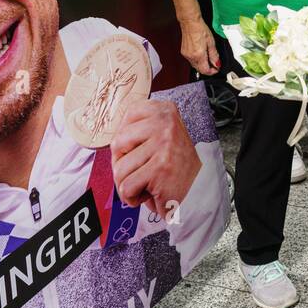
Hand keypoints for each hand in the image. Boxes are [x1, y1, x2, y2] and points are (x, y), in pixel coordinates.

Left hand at [111, 99, 202, 217]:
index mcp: (164, 109)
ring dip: (127, 184)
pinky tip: (147, 194)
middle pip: (117, 144)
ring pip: (120, 169)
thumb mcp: (159, 134)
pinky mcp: (160, 169)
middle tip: (142, 170)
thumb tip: (108, 141)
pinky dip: (132, 197)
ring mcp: (163, 145)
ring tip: (145, 183)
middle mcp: (165, 122)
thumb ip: (137, 128)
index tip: (140, 149)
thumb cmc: (173, 163)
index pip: (125, 119)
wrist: (200, 186)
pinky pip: (127, 187)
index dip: (126, 142)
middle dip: (122, 165)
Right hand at [180, 18, 218, 75]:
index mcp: (198, 55)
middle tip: (214, 64)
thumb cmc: (200, 29)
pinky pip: (191, 61)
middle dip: (207, 69)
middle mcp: (191, 57)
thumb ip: (214, 55)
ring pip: (195, 65)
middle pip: (199, 69)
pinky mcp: (184, 52)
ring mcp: (186, 55)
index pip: (205, 70)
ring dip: (202, 65)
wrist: (190, 23)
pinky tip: (201, 55)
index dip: (212, 71)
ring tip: (208, 58)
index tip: (217, 68)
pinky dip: (197, 60)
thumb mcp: (211, 42)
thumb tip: (217, 64)